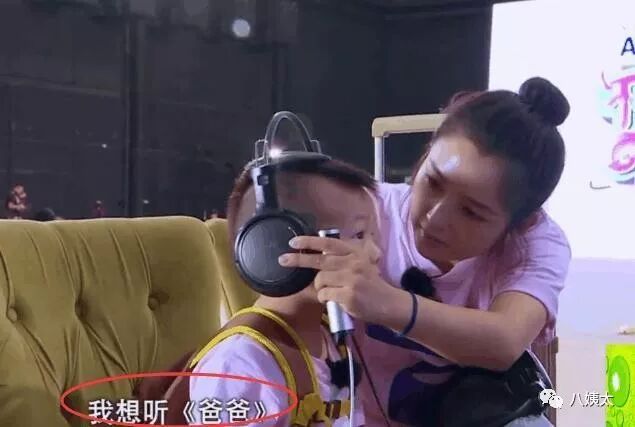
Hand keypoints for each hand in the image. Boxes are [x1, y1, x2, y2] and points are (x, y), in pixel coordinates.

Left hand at [278, 236, 396, 321]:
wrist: (389, 303)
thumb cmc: (371, 285)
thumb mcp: (361, 264)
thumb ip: (342, 259)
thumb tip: (316, 256)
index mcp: (354, 253)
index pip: (328, 244)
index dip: (309, 241)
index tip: (293, 242)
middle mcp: (352, 262)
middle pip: (319, 260)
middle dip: (298, 260)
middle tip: (282, 259)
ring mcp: (351, 278)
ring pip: (320, 280)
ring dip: (320, 288)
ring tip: (331, 292)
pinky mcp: (348, 295)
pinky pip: (324, 294)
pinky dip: (324, 298)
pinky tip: (334, 300)